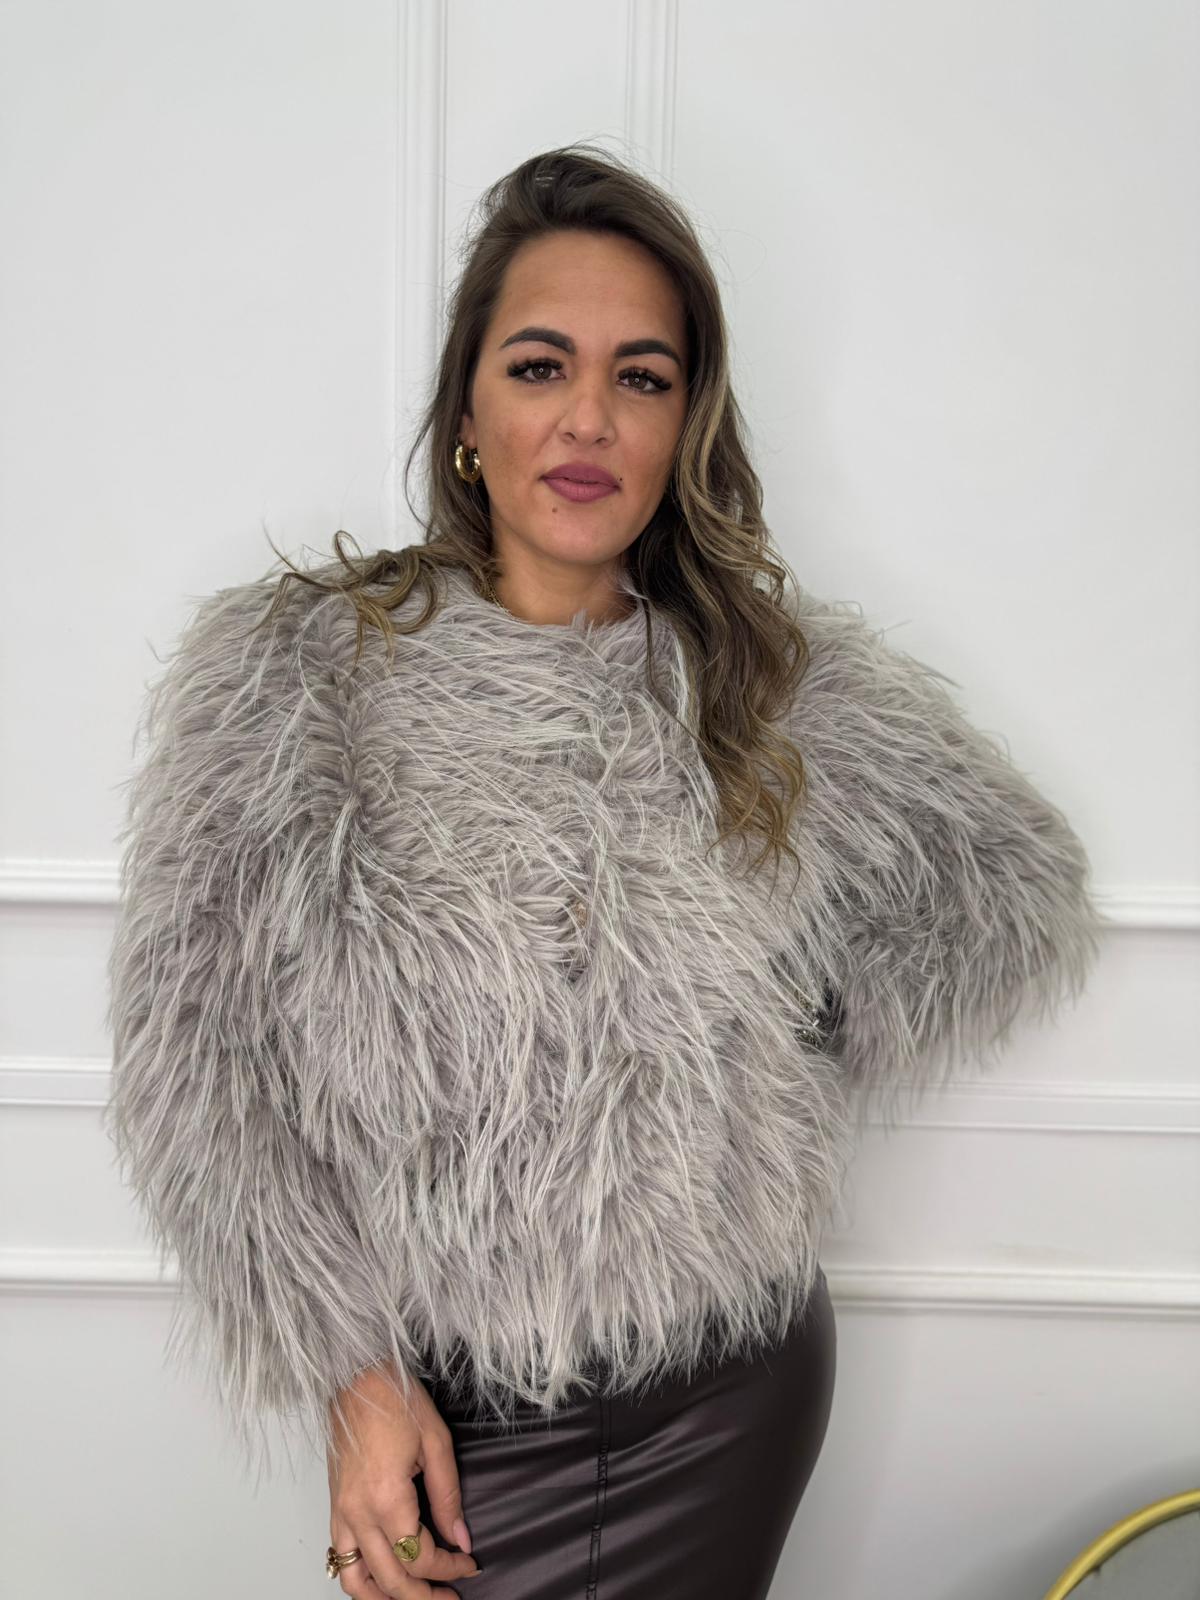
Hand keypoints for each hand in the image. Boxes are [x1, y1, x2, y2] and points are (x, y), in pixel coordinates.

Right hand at [327, 1363, 481, 1597]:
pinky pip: (340, 1559)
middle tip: (450, 1597)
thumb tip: (461, 1538)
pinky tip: (382, 1579)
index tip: (469, 1565)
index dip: (449, 1568)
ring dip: (386, 1599)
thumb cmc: (396, 1398)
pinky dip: (360, 1580)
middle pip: (390, 1580)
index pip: (419, 1556)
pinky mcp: (334, 1506)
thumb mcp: (436, 1442)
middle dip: (423, 1596)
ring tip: (415, 1598)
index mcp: (386, 1497)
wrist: (357, 1374)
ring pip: (355, 1582)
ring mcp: (341, 1512)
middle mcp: (358, 1513)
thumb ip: (448, 1496)